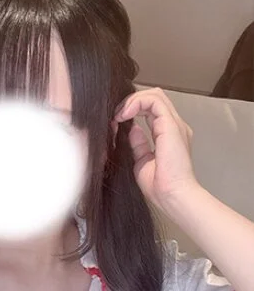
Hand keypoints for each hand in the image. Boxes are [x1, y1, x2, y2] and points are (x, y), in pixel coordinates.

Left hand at [112, 87, 200, 212]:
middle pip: (154, 97)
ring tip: (119, 115)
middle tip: (116, 115)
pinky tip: (124, 115)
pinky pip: (154, 101)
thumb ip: (139, 143)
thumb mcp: (142, 160)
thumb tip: (132, 129)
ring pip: (154, 95)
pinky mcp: (171, 126)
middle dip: (131, 102)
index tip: (116, 121)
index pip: (152, 108)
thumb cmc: (160, 186)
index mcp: (168, 134)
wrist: (171, 195)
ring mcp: (174, 124)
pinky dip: (136, 103)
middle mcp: (174, 126)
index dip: (132, 109)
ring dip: (132, 101)